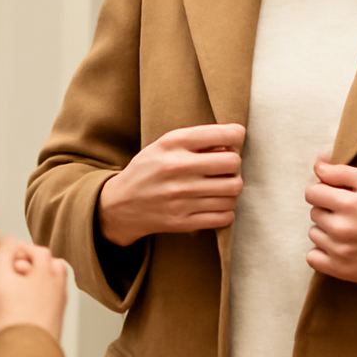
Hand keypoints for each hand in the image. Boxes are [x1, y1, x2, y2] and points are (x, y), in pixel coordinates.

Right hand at [0, 235, 68, 340]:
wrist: (22, 353)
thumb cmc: (10, 316)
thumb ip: (1, 253)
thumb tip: (8, 240)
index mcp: (48, 272)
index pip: (38, 250)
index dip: (20, 250)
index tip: (6, 257)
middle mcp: (58, 288)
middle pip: (51, 267)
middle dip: (33, 266)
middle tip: (12, 272)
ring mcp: (57, 309)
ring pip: (51, 288)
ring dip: (36, 285)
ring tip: (15, 292)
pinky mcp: (52, 328)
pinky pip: (47, 307)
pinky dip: (37, 303)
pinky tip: (20, 312)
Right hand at [97, 124, 245, 246]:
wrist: (120, 204)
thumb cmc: (148, 170)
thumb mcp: (164, 145)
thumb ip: (197, 140)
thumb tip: (233, 143)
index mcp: (173, 144)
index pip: (222, 135)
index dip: (236, 135)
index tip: (234, 139)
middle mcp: (177, 168)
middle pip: (233, 163)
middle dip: (234, 165)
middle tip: (225, 168)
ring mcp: (181, 197)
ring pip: (233, 192)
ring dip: (231, 189)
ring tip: (220, 187)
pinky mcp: (183, 221)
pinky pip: (225, 216)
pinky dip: (226, 210)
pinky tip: (214, 204)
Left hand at [304, 156, 356, 293]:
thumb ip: (341, 171)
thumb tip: (317, 165)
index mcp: (351, 203)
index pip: (313, 192)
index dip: (324, 190)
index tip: (337, 195)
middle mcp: (344, 228)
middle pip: (314, 211)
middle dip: (329, 209)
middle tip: (352, 214)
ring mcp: (342, 252)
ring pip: (313, 233)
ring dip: (326, 231)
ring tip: (351, 231)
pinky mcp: (342, 271)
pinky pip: (312, 258)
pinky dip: (322, 253)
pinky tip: (341, 248)